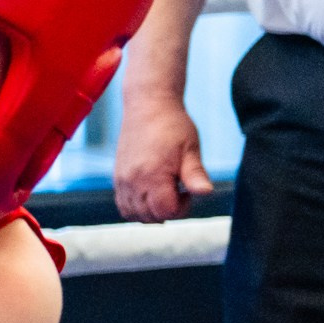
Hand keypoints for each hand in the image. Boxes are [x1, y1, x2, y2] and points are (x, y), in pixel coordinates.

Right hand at [113, 89, 210, 221]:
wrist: (147, 105)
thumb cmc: (173, 125)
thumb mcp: (190, 149)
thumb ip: (195, 174)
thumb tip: (206, 193)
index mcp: (152, 175)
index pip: (166, 212)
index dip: (182, 208)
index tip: (188, 190)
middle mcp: (133, 181)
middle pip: (149, 217)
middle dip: (168, 211)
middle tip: (179, 190)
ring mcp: (122, 180)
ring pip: (133, 214)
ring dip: (151, 212)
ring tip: (164, 193)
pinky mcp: (117, 177)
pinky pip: (123, 205)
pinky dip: (137, 207)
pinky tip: (151, 193)